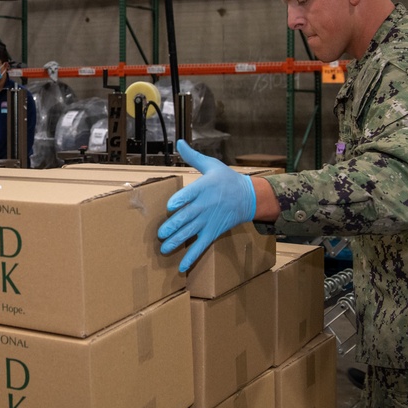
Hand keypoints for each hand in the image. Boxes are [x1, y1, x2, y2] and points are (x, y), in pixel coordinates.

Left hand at [157, 140, 255, 271]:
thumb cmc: (226, 179)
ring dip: (176, 242)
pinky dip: (191, 256)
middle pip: (186, 217)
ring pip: (190, 232)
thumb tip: (179, 142)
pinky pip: (201, 245)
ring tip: (163, 248)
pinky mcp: (213, 232)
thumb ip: (192, 156)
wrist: (248, 197)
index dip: (179, 201)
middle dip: (172, 226)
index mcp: (203, 188)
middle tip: (159, 234)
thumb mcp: (210, 165)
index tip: (170, 206)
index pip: (189, 195)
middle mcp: (204, 206)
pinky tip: (181, 266)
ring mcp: (208, 221)